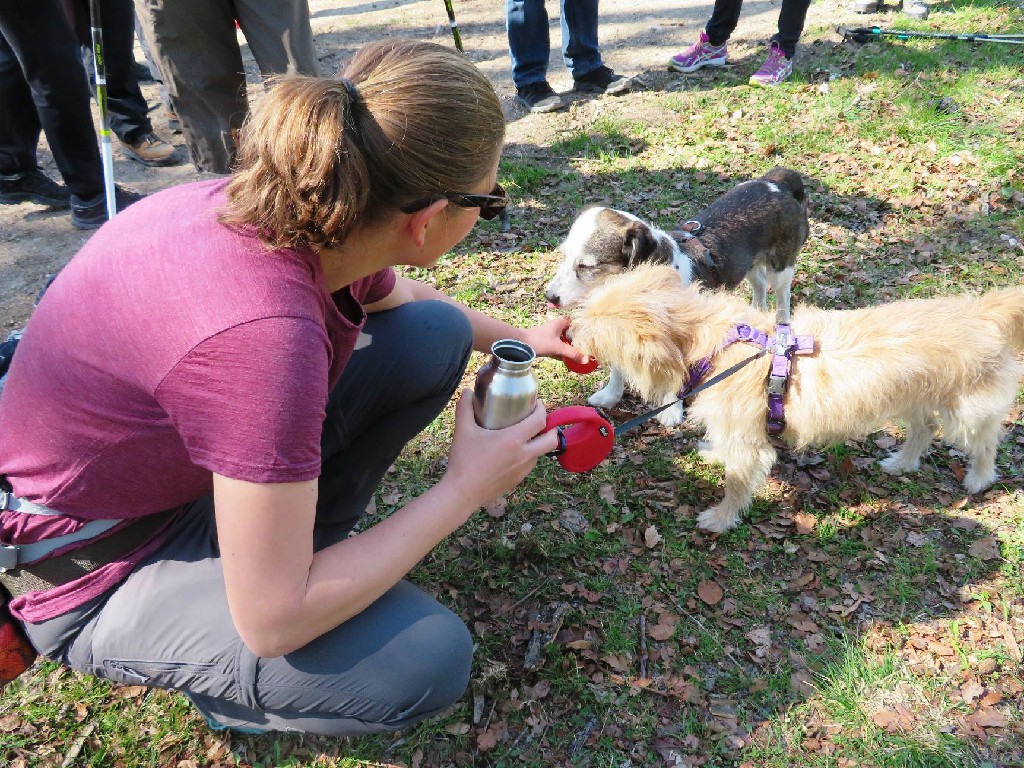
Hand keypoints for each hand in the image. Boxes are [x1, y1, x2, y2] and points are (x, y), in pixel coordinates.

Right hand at [443, 389, 558, 508]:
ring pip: (541, 453)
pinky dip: (527, 456)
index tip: (536, 404)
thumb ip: (465, 408)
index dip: (542, 409)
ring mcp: (523, 470)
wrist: (462, 493)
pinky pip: (530, 465)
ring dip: (537, 443)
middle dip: (551, 429)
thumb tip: (467, 392)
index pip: (540, 420)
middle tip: (538, 421)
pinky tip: (512, 453)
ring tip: (524, 436)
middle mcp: (524, 455)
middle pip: (552, 440)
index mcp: (514, 440)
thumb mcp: (463, 431)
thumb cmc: (464, 461)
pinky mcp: (518, 480)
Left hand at [522, 317, 588, 363]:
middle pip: (571, 332)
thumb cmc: (538, 341)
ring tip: (581, 353)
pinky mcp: (546, 343)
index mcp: (560, 323)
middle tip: (588, 346)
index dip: (583, 327)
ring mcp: (551, 335)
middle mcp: (556, 327)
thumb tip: (586, 360)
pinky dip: (563, 352)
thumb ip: (572, 353)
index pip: (576, 322)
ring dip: (570, 346)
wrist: (519, 344)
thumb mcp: (557, 347)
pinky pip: (558, 347)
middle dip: (578, 339)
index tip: (592, 334)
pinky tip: (568, 359)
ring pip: (564, 340)